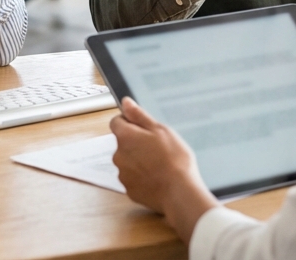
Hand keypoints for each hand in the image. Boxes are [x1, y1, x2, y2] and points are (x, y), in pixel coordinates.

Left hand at [110, 98, 218, 242]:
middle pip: (123, 143)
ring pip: (128, 161)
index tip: (144, 128)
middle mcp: (118, 155)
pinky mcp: (129, 190)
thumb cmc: (174, 160)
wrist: (179, 192)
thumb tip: (126, 102)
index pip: (116, 122)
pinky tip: (158, 178)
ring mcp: (123, 174)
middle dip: (136, 143)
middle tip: (157, 147)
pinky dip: (142, 177)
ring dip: (139, 161)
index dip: (130, 122)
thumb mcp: (160, 130)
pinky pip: (133, 178)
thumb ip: (139, 115)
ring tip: (160, 164)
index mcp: (125, 137)